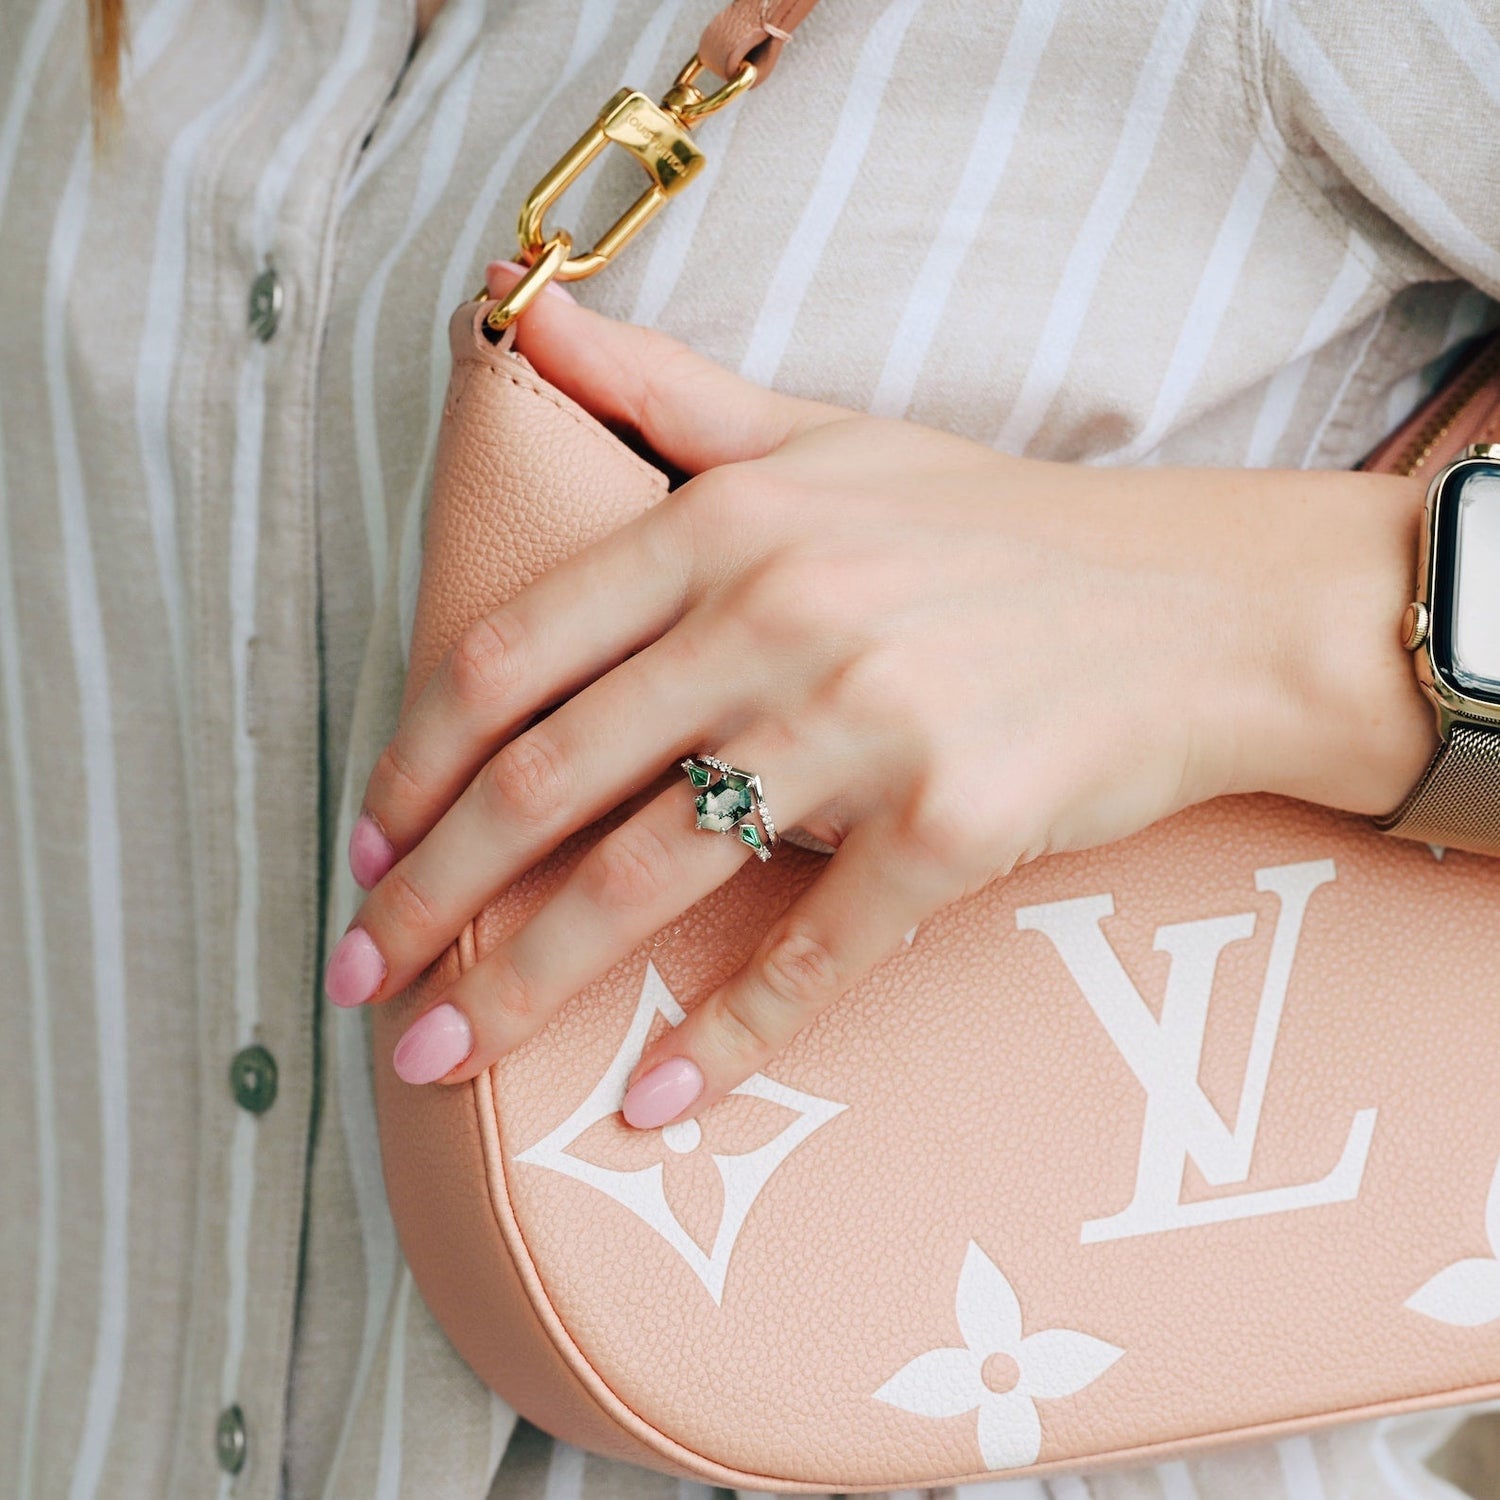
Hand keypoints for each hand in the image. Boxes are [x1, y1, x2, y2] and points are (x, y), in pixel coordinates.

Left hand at [326, 262, 1435, 1127]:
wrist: (1198, 605)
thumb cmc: (999, 528)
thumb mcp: (823, 433)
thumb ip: (665, 389)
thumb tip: (527, 318)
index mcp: (727, 526)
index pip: (514, 656)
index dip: (414, 763)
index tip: (366, 848)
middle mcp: (781, 618)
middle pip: (549, 780)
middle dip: (430, 898)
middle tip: (362, 982)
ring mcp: (869, 728)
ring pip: (650, 877)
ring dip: (527, 982)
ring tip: (444, 1057)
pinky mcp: (952, 828)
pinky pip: (812, 955)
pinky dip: (722, 1040)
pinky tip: (650, 1104)